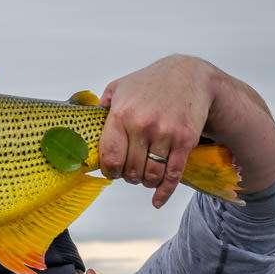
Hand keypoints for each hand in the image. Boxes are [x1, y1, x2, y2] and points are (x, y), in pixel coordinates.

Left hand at [98, 56, 216, 207]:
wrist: (190, 74)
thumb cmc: (151, 82)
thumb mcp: (119, 87)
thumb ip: (101, 108)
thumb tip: (84, 127)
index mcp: (121, 114)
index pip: (110, 157)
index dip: (110, 171)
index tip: (112, 172)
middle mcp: (142, 125)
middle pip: (130, 170)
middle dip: (128, 177)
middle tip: (130, 173)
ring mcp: (165, 133)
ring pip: (151, 174)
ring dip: (145, 182)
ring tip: (144, 177)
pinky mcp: (184, 140)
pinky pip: (173, 174)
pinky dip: (164, 191)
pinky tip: (157, 199)